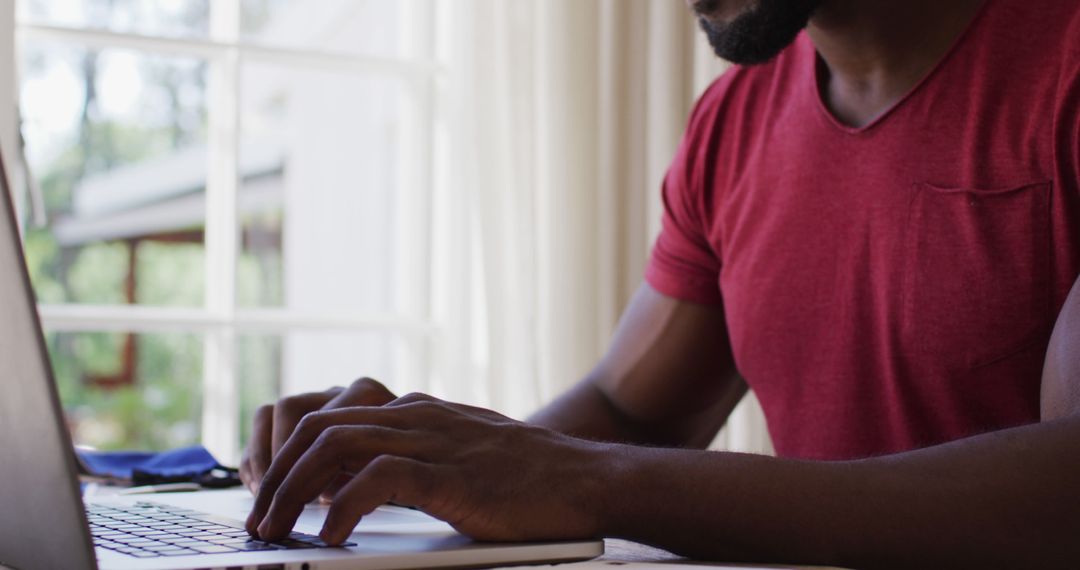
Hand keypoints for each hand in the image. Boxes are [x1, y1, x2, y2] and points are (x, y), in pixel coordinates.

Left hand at [245, 393, 613, 545]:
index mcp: (418, 412)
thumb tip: (372, 481)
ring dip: (292, 490)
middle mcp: (418, 417)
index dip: (290, 455)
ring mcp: (434, 442)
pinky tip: (330, 536)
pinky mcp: (451, 476)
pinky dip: (342, 507)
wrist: (588, 480)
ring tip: (274, 529)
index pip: (332, 417)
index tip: (272, 496)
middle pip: (319, 427)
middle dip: (275, 473)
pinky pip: (378, 479)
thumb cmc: (533, 478)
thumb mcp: (466, 453)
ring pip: (335, 446)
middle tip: (257, 519)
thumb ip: (422, 455)